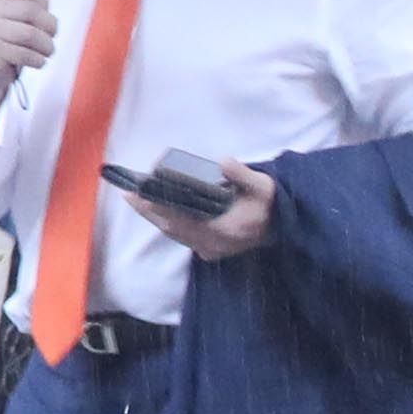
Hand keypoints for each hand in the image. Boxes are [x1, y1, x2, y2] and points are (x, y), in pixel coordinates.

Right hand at [0, 0, 58, 96]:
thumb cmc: (7, 33)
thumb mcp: (14, 7)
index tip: (46, 13)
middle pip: (31, 10)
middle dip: (49, 26)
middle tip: (51, 36)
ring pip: (30, 34)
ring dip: (46, 46)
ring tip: (48, 51)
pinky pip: (24, 53)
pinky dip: (37, 60)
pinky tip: (39, 61)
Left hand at [128, 161, 278, 260]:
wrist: (284, 227)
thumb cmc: (271, 203)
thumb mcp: (263, 186)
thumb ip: (243, 174)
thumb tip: (223, 162)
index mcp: (225, 228)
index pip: (183, 219)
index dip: (160, 207)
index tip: (142, 194)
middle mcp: (213, 243)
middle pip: (172, 227)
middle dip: (149, 211)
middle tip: (128, 193)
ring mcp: (210, 249)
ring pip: (174, 234)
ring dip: (154, 218)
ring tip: (135, 199)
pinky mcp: (209, 251)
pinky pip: (181, 238)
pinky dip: (166, 224)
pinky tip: (155, 212)